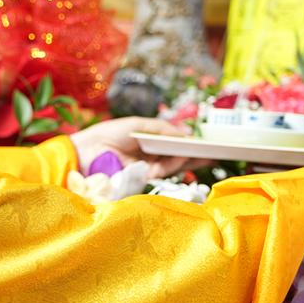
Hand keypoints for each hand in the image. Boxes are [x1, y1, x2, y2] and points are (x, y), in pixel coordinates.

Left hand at [69, 117, 197, 178]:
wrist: (87, 151)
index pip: (172, 144)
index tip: (205, 140)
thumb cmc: (109, 134)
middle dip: (195, 154)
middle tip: (216, 150)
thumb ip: (162, 129)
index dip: (188, 143)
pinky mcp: (144, 177)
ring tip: (207, 152)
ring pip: (174, 165)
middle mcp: (149, 157)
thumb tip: (186, 133)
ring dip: (190, 159)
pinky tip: (185, 154)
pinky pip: (165, 169)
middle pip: (177, 156)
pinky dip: (176, 162)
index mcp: (147, 143)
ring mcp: (147, 168)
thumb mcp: (139, 125)